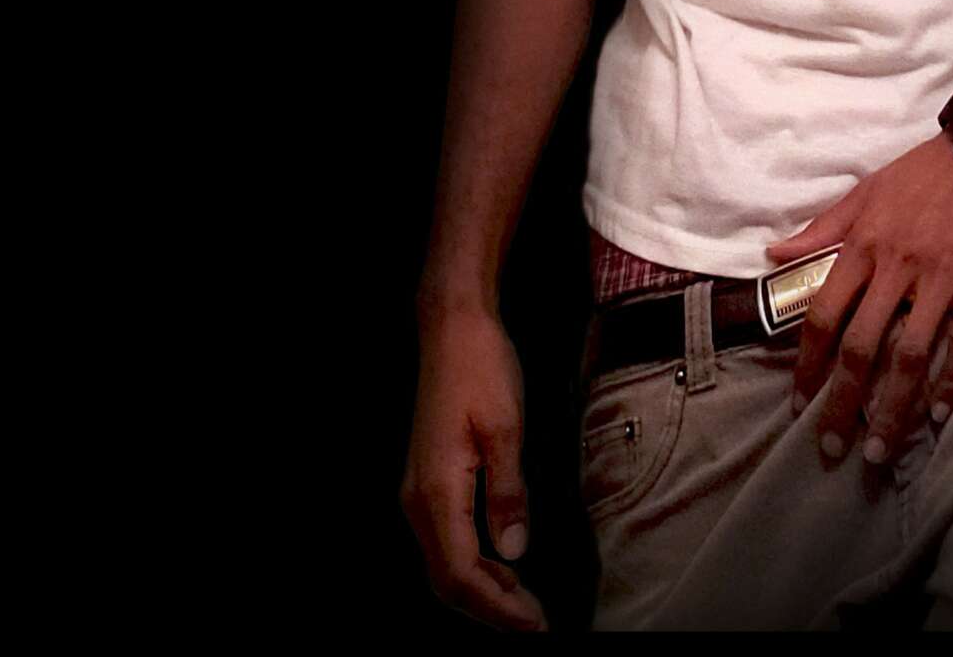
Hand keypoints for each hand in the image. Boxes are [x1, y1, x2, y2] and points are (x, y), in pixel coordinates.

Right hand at [400, 305, 550, 632]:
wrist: (453, 329)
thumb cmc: (483, 370)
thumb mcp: (506, 428)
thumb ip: (509, 492)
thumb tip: (516, 552)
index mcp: (436, 493)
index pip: (462, 574)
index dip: (498, 607)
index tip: (536, 624)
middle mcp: (417, 502)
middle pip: (446, 580)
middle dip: (490, 608)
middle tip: (536, 623)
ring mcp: (417, 493)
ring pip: (443, 564)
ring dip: (482, 590)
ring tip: (525, 604)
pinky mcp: (427, 482)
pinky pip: (445, 541)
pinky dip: (473, 565)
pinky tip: (503, 565)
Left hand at [764, 132, 952, 468]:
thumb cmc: (922, 172)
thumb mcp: (865, 191)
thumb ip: (821, 230)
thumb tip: (773, 254)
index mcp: (864, 245)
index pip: (824, 314)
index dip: (807, 364)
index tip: (799, 403)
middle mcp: (897, 266)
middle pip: (862, 347)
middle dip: (842, 404)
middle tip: (832, 449)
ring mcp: (942, 277)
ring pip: (911, 354)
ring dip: (893, 409)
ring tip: (880, 452)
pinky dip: (952, 381)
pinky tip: (939, 415)